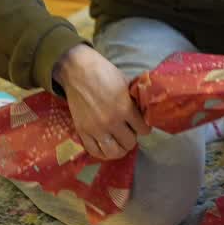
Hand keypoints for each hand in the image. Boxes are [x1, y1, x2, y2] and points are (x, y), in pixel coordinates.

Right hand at [55, 44, 150, 160]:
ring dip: (120, 149)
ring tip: (120, 142)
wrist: (78, 71)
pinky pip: (94, 151)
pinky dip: (103, 152)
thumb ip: (136, 101)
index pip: (143, 130)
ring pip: (113, 152)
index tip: (142, 125)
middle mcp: (111, 122)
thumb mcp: (127, 84)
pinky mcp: (82, 131)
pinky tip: (107, 146)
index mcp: (125, 108)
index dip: (144, 128)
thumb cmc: (105, 73)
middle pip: (129, 143)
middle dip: (133, 138)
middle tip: (130, 132)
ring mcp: (95, 129)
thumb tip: (145, 113)